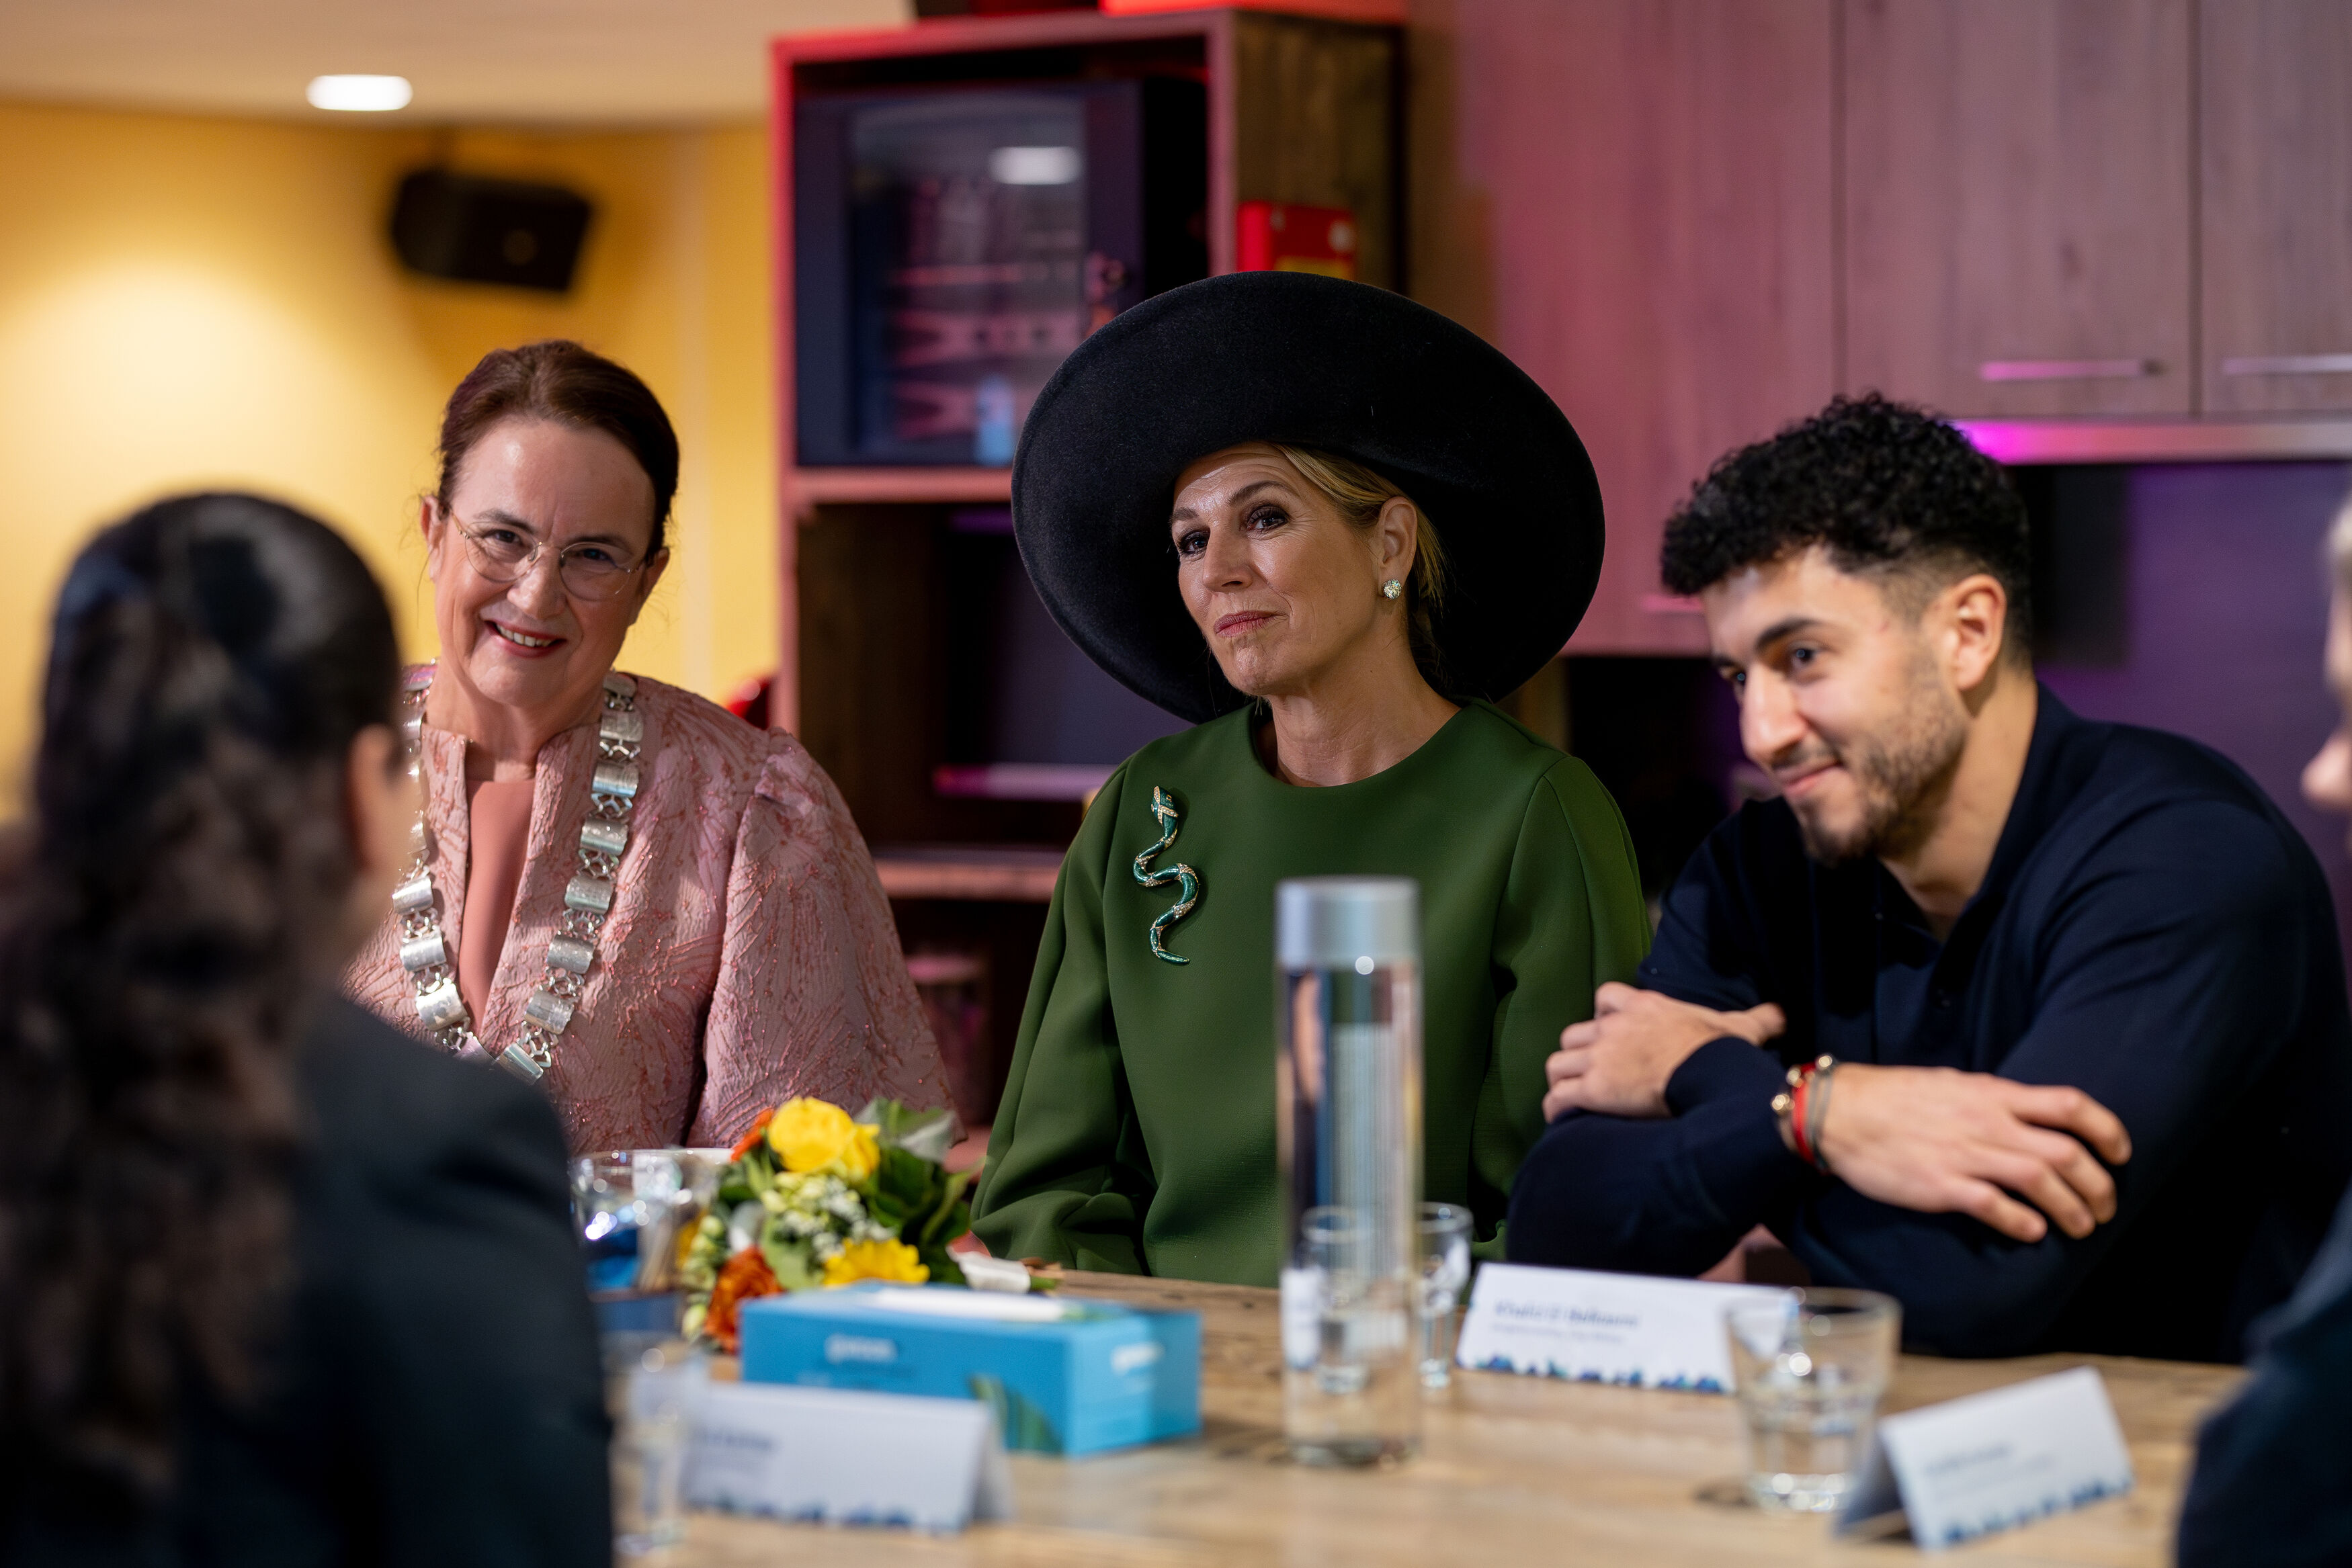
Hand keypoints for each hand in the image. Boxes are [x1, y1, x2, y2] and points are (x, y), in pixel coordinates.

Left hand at [1542, 983, 1786, 1120]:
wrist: (1708, 1075)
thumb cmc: (1722, 1051)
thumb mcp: (1741, 1027)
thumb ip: (1758, 1018)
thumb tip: (1784, 1013)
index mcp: (1642, 1007)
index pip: (1605, 997)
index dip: (1604, 1017)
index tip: (1612, 1034)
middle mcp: (1612, 1027)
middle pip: (1574, 1034)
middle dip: (1579, 1052)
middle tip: (1592, 1072)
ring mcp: (1599, 1057)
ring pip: (1557, 1063)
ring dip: (1562, 1080)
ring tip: (1572, 1097)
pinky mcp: (1591, 1088)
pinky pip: (1558, 1097)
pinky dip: (1557, 1108)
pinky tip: (1564, 1119)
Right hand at [1816, 1065, 2132, 1243]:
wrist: (1838, 1111)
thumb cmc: (1894, 1097)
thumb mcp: (1953, 1084)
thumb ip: (1994, 1100)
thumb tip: (2030, 1116)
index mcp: (1993, 1094)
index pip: (2069, 1104)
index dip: (2106, 1130)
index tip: (2120, 1153)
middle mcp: (1987, 1122)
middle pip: (2067, 1153)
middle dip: (2098, 1186)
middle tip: (2105, 1207)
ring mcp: (1965, 1154)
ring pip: (2041, 1182)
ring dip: (2072, 1210)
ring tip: (2081, 1227)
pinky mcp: (1941, 1185)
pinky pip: (1995, 1207)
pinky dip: (2023, 1223)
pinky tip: (2033, 1233)